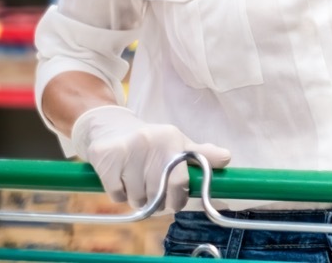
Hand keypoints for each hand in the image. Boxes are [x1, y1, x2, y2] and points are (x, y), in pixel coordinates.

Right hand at [71, 106, 231, 211]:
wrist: (112, 128)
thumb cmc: (153, 143)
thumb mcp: (179, 144)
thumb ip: (202, 154)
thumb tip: (227, 158)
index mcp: (171, 139)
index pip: (179, 181)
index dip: (179, 199)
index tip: (176, 204)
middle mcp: (150, 141)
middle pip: (156, 194)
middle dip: (157, 203)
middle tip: (155, 198)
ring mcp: (126, 148)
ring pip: (136, 197)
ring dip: (138, 199)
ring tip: (137, 185)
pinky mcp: (105, 157)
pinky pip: (116, 194)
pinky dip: (120, 195)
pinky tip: (122, 180)